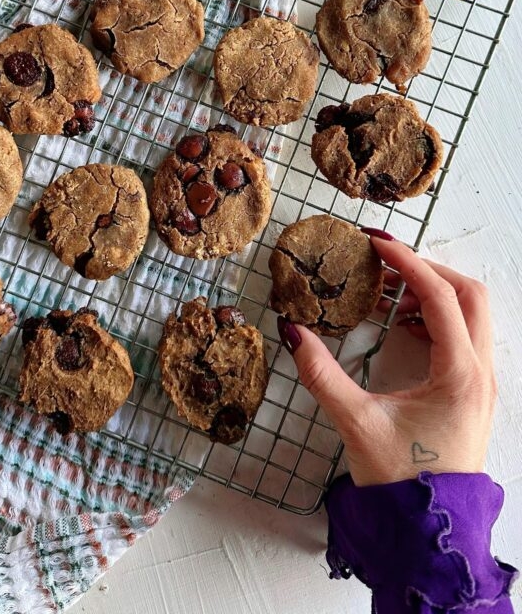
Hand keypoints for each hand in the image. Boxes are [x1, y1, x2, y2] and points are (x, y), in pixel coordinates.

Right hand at [277, 235, 496, 486]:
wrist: (430, 531)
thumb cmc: (401, 482)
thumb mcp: (356, 423)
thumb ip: (321, 374)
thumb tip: (293, 332)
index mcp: (459, 374)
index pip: (440, 297)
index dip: (408, 263)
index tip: (378, 243)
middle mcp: (479, 373)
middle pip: (468, 294)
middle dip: (428, 270)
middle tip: (387, 263)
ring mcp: (482, 383)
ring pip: (473, 314)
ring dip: (436, 294)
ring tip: (391, 295)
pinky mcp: (475, 394)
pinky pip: (467, 337)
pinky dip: (440, 319)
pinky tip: (405, 328)